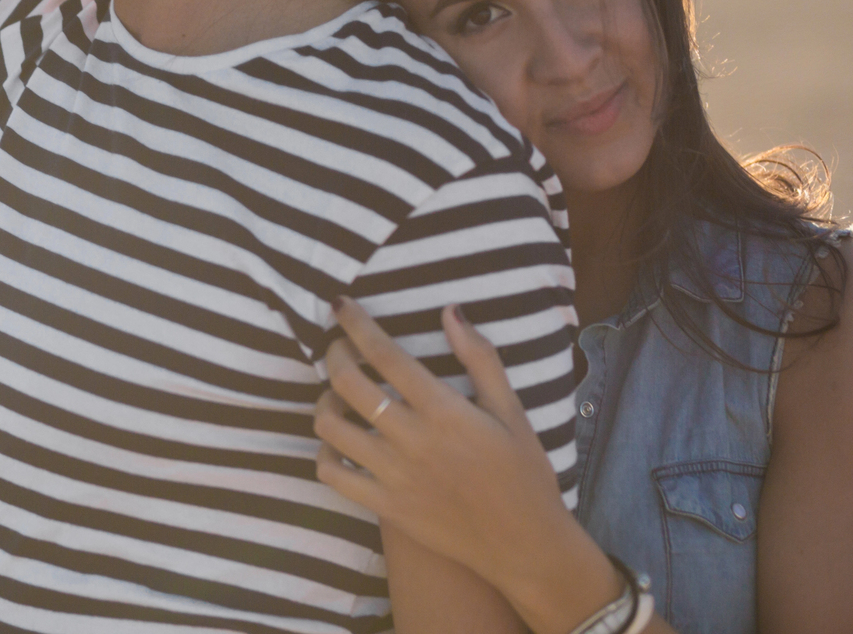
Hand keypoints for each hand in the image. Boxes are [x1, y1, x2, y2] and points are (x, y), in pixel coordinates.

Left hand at [313, 299, 618, 633]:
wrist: (526, 546)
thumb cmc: (524, 474)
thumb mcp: (512, 410)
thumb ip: (480, 358)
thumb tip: (450, 310)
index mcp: (444, 411)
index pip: (384, 355)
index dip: (354, 324)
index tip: (339, 306)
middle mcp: (413, 440)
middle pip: (348, 383)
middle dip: (334, 354)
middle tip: (338, 346)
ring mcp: (395, 476)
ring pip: (331, 427)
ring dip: (325, 400)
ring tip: (336, 393)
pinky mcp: (386, 507)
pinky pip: (334, 475)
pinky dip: (325, 451)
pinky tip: (338, 440)